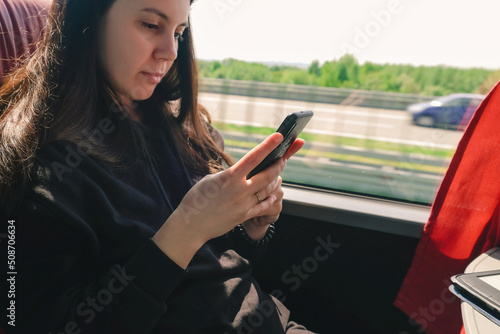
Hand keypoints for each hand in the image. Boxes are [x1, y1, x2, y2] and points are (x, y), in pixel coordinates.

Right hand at [152, 134, 303, 267]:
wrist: (191, 226)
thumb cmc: (196, 199)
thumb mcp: (210, 180)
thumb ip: (228, 175)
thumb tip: (240, 172)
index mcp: (229, 177)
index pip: (253, 157)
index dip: (268, 146)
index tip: (279, 136)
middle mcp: (239, 190)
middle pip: (267, 175)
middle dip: (279, 164)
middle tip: (285, 157)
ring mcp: (243, 205)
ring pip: (268, 190)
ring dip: (275, 180)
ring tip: (278, 174)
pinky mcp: (244, 216)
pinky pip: (263, 206)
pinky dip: (269, 199)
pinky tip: (272, 194)